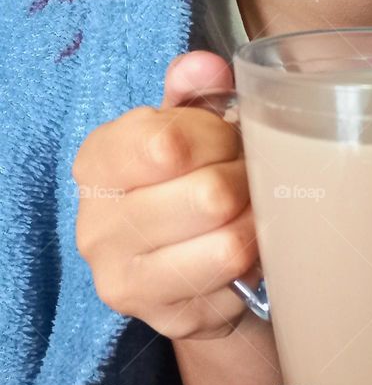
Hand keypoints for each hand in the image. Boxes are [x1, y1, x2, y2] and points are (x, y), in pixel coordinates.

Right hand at [74, 52, 257, 339]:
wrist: (188, 273)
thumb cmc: (188, 186)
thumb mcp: (186, 132)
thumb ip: (193, 93)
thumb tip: (207, 65)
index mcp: (97, 164)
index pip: (167, 142)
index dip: (219, 138)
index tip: (229, 142)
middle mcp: (97, 226)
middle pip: (210, 196)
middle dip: (249, 183)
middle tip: (254, 182)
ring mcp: (127, 280)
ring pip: (230, 245)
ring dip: (259, 223)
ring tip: (256, 214)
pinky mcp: (169, 319)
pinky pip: (241, 283)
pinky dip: (258, 261)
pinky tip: (249, 252)